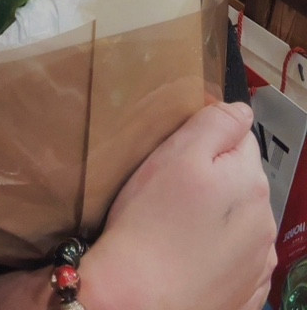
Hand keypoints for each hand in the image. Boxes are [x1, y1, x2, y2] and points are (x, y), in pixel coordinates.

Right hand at [82, 102, 276, 309]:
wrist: (136, 299)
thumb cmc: (149, 221)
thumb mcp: (177, 155)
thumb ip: (215, 124)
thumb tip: (240, 110)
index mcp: (250, 181)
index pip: (239, 136)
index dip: (205, 136)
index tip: (175, 149)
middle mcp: (264, 221)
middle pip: (240, 178)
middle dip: (212, 174)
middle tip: (169, 186)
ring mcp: (257, 261)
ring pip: (239, 217)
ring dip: (216, 212)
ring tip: (176, 222)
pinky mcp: (245, 291)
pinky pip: (234, 255)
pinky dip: (216, 248)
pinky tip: (188, 252)